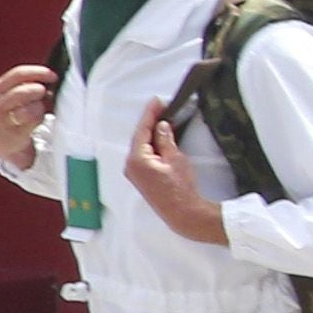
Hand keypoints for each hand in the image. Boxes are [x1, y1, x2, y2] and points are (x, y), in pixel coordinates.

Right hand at [0, 60, 57, 173]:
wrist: (1, 138)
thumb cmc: (13, 111)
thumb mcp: (15, 93)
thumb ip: (28, 83)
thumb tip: (50, 77)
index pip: (18, 74)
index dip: (38, 72)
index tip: (53, 76)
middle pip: (22, 91)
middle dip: (38, 90)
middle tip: (45, 93)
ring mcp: (2, 121)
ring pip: (27, 109)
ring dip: (38, 107)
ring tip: (37, 108)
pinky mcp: (12, 135)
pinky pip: (32, 123)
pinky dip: (39, 119)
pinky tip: (36, 120)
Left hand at [126, 105, 226, 243]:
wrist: (182, 212)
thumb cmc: (180, 187)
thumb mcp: (175, 158)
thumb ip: (166, 140)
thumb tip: (161, 126)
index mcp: (137, 159)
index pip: (142, 130)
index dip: (150, 114)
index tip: (157, 101)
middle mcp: (130, 165)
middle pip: (140, 137)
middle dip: (151, 122)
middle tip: (162, 107)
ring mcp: (134, 173)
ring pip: (142, 146)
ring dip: (152, 133)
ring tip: (164, 119)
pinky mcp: (141, 177)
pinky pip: (144, 155)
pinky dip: (152, 144)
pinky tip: (161, 138)